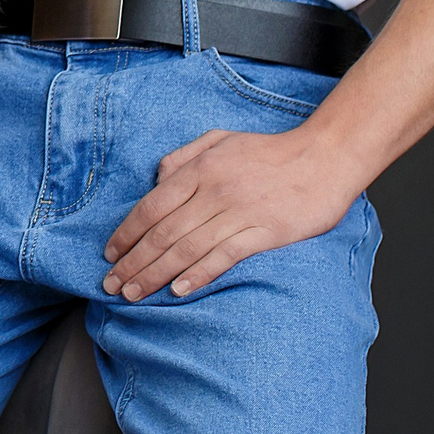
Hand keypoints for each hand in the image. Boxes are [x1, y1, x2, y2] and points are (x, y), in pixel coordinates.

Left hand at [101, 126, 362, 298]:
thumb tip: (156, 179)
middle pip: (163, 233)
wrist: (324, 158)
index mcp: (200, 169)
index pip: (151, 206)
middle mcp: (214, 191)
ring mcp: (240, 213)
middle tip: (111, 284)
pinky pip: (224, 257)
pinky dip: (198, 274)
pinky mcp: (265, 232)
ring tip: (134, 294)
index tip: (110, 254)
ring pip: (187, 249)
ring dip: (155, 274)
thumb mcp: (219, 140)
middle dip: (132, 262)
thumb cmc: (269, 151)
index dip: (126, 233)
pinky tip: (178, 290)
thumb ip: (183, 157)